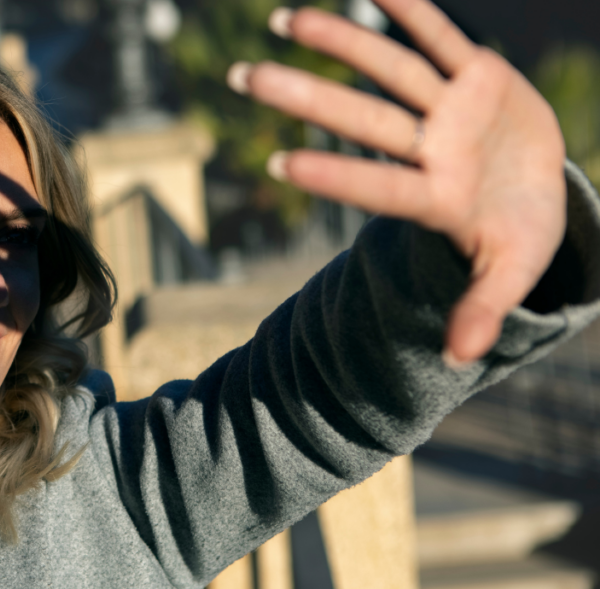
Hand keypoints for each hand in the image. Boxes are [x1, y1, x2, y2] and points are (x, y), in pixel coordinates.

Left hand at [227, 0, 566, 366]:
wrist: (542, 193)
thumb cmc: (520, 236)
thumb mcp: (513, 272)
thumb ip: (483, 307)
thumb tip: (458, 360)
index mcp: (436, 199)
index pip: (377, 185)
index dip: (335, 175)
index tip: (277, 164)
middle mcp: (432, 150)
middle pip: (363, 118)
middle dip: (306, 97)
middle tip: (240, 77)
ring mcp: (451, 111)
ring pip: (390, 70)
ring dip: (343, 41)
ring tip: (283, 19)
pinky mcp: (478, 78)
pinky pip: (443, 37)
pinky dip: (414, 10)